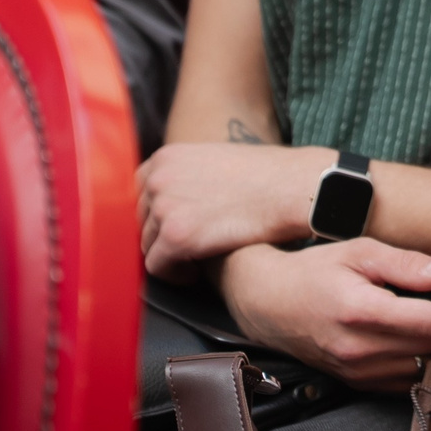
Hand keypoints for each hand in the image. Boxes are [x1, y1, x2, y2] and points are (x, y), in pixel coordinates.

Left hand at [139, 141, 328, 275]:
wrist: (291, 188)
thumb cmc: (265, 176)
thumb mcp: (215, 160)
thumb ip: (186, 175)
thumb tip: (173, 203)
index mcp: (166, 156)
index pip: (139, 192)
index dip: (157, 215)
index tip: (177, 228)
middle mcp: (158, 178)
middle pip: (141, 221)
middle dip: (163, 237)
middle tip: (192, 248)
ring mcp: (164, 207)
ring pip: (147, 246)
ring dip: (170, 256)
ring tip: (198, 260)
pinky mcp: (175, 236)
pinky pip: (158, 267)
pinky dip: (175, 274)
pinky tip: (197, 271)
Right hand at [219, 239, 430, 389]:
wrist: (268, 303)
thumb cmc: (315, 271)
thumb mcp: (360, 252)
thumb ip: (407, 264)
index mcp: (360, 312)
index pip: (429, 323)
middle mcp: (359, 350)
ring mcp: (356, 372)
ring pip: (422, 369)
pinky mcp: (356, 383)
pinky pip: (405, 383)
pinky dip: (426, 365)